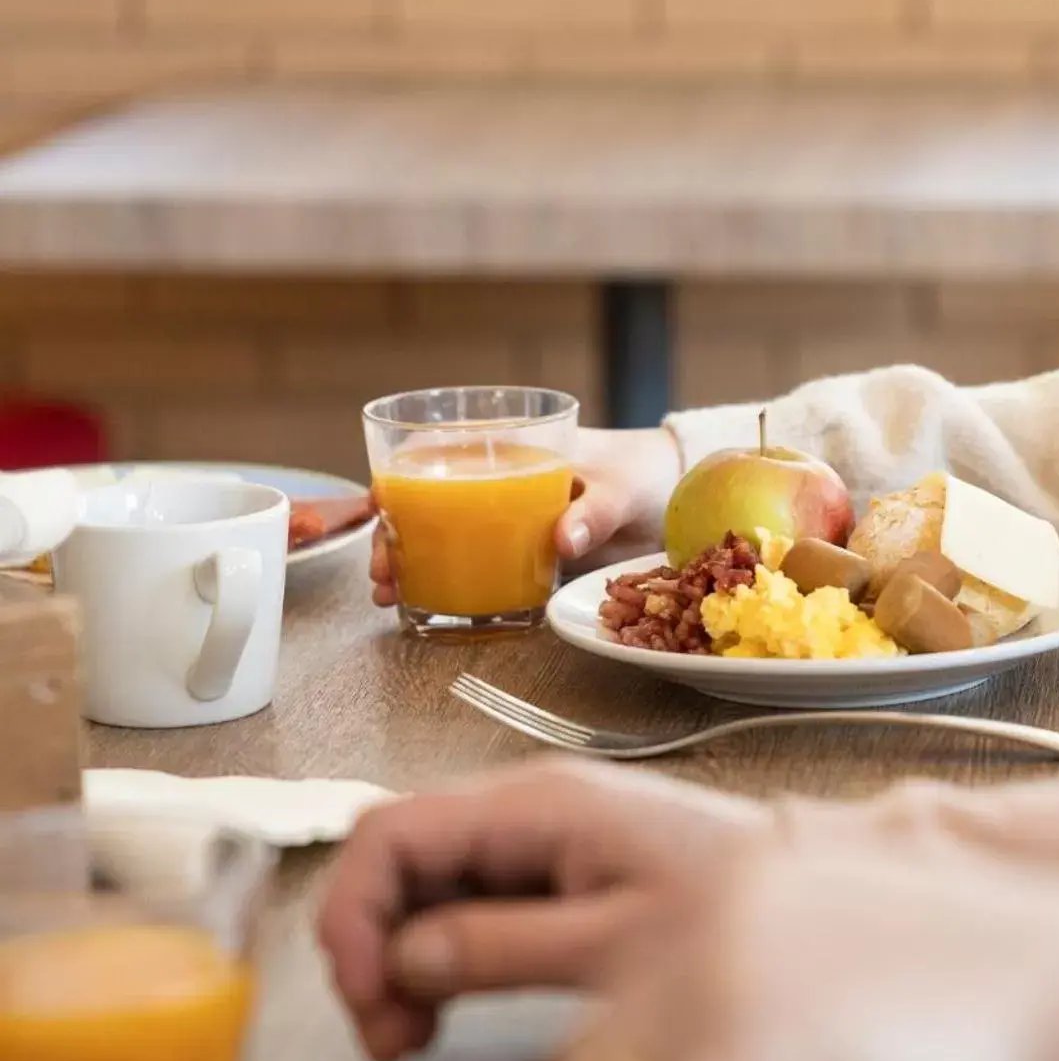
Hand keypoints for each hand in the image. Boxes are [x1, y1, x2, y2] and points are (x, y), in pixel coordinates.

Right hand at [315, 759, 767, 1060]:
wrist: (809, 901)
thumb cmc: (733, 904)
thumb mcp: (615, 940)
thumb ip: (504, 945)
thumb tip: (407, 957)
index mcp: (538, 805)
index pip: (392, 831)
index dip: (354, 911)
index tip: (365, 992)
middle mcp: (527, 809)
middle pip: (396, 860)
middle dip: (370, 944)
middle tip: (389, 1033)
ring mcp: (536, 839)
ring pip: (422, 887)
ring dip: (398, 958)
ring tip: (412, 1032)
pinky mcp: (551, 870)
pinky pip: (465, 904)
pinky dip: (437, 956)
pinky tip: (443, 1006)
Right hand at [370, 427, 681, 606]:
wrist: (678, 496)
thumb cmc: (644, 472)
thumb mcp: (622, 486)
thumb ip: (594, 511)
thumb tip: (562, 539)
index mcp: (514, 451)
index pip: (441, 453)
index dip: (400, 476)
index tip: (377, 505)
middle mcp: (501, 485)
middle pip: (430, 505)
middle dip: (394, 534)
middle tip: (381, 568)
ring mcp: (511, 524)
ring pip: (446, 540)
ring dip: (411, 564)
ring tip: (388, 595)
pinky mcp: (529, 557)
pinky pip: (481, 569)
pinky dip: (451, 585)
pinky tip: (422, 609)